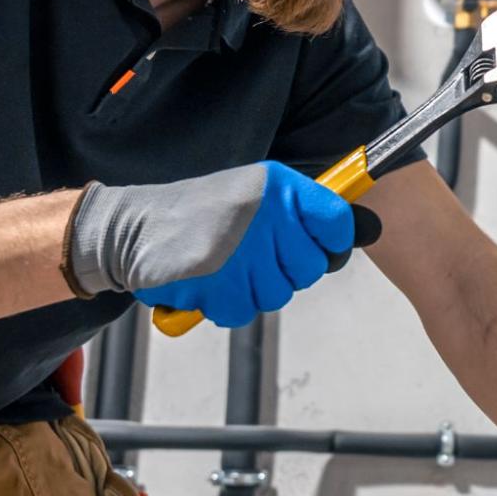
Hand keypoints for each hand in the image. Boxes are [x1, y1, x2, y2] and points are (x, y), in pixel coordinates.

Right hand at [69, 160, 379, 326]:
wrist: (131, 227)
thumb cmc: (199, 216)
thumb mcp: (253, 196)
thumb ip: (301, 214)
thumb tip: (366, 230)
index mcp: (278, 185)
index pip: (336, 221)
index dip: (331, 242)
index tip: (315, 246)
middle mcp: (266, 210)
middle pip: (310, 268)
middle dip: (284, 272)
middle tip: (251, 257)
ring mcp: (242, 246)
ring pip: (277, 294)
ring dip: (252, 290)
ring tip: (224, 265)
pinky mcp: (217, 279)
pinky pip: (243, 311)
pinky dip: (225, 305)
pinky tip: (208, 281)